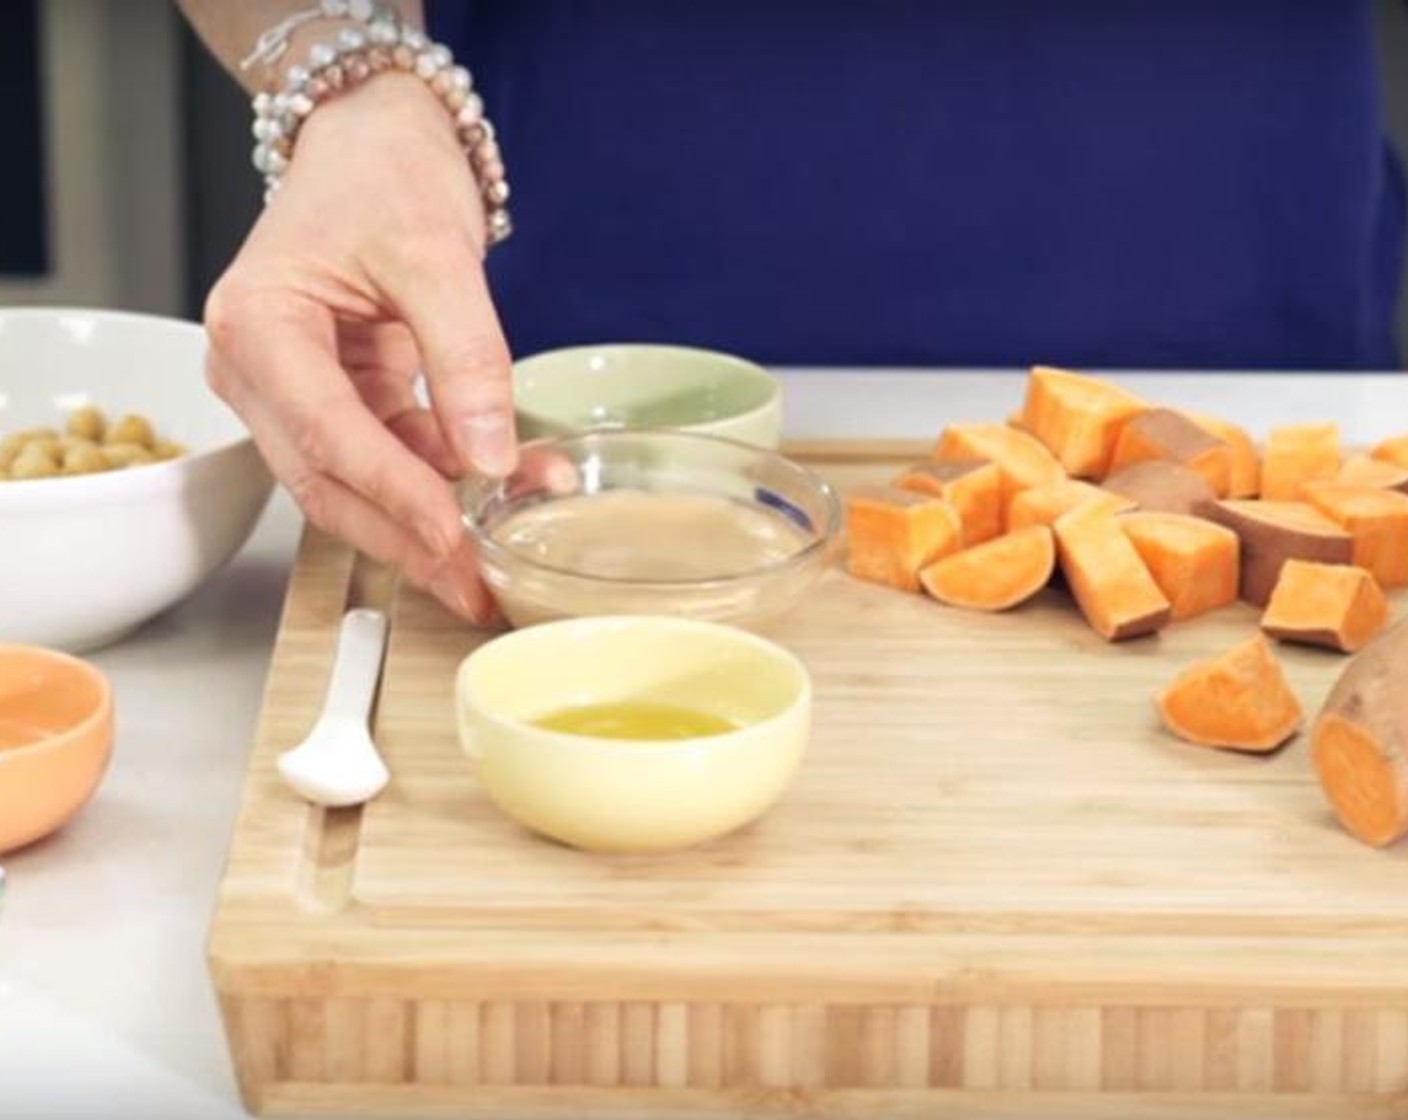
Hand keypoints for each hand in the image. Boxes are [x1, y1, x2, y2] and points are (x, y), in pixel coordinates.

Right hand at [203, 72, 514, 621]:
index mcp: (257, 328)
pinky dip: (443, 477)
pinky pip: (386, 455)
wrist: (371, 140)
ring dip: (431, 518)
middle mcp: (257, 372)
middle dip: (407, 540)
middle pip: (328, 483)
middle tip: (474, 587)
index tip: (455, 539)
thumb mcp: (434, 250)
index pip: (328, 436)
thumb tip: (490, 457)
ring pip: (355, 484)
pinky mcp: (333, 399)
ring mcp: (291, 391)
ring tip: (503, 546)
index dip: (394, 496)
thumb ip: (466, 355)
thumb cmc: (381, 173)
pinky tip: (504, 486)